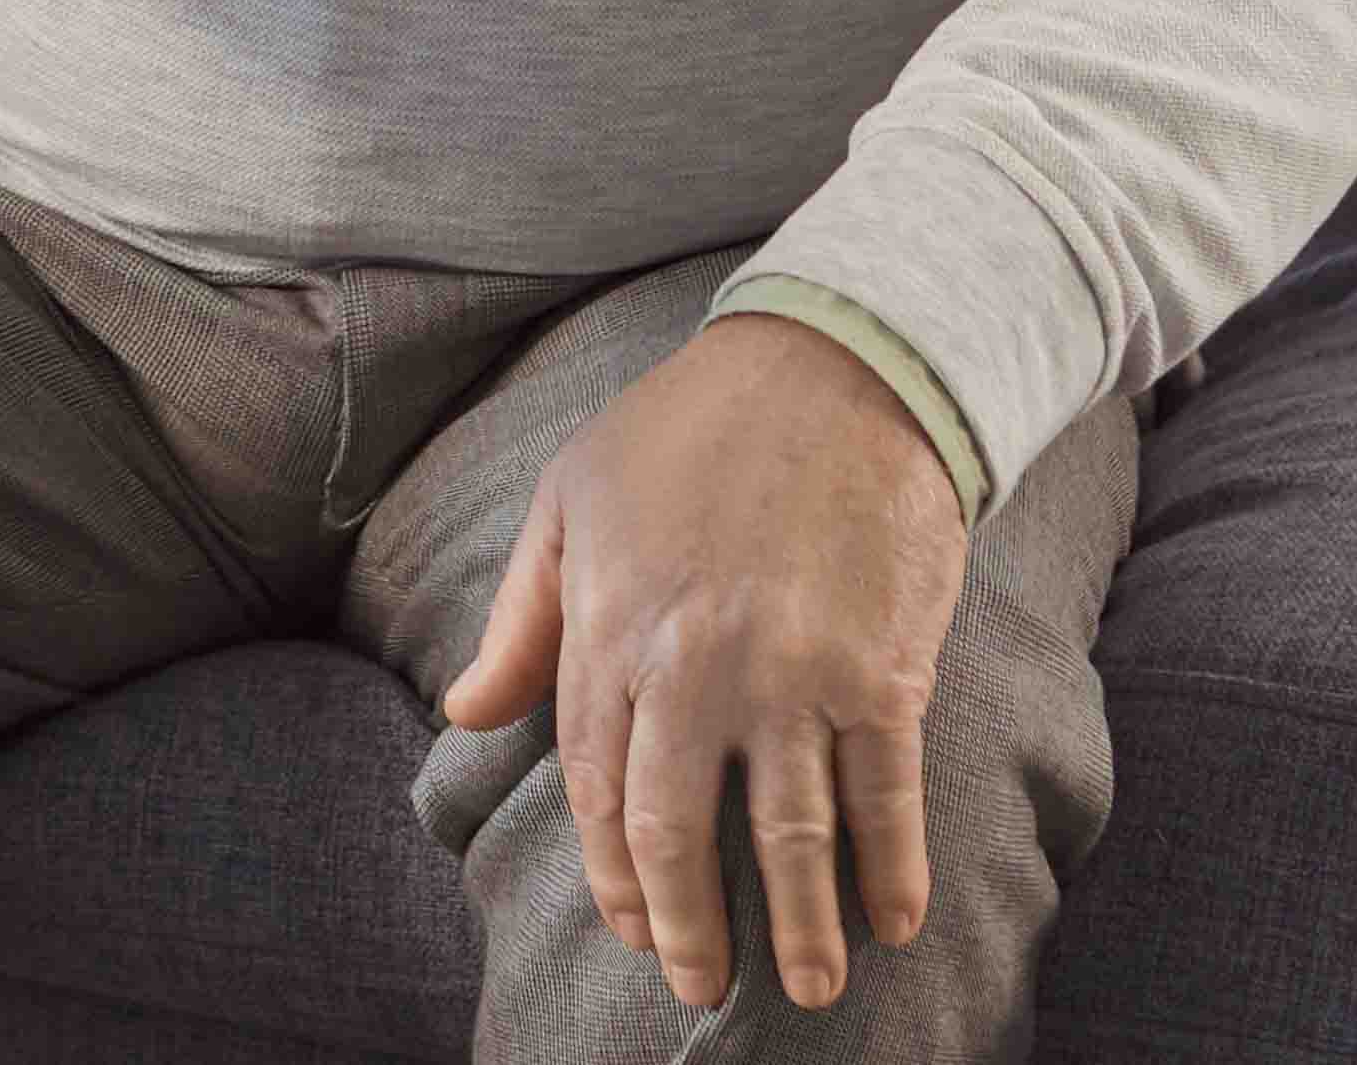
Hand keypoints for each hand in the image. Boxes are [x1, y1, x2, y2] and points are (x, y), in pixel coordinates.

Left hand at [439, 312, 972, 1019]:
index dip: (614, 870)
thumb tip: (465, 715)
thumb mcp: (570, 501)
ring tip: (809, 990)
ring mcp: (790, 673)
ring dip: (797, 926)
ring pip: (787, 835)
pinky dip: (891, 868)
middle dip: (688, 923)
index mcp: (611, 628)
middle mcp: (693, 666)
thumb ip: (520, 621)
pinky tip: (892, 919)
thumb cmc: (692, 429)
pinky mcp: (879, 669)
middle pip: (677, 829)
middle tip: (698, 984)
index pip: (597, 785)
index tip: (634, 925)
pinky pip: (883, 795)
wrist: (838, 366)